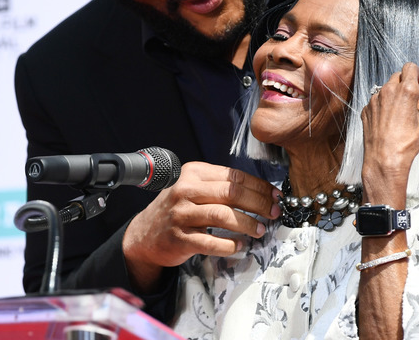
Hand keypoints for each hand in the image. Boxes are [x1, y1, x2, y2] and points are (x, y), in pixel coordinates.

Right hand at [122, 161, 279, 290]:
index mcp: (192, 173)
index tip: (274, 195)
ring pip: (223, 215)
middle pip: (231, 193)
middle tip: (274, 213)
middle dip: (259, 203)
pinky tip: (239, 245)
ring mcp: (181, 215)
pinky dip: (230, 245)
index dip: (258, 186)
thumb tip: (260, 193)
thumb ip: (219, 186)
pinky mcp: (180, 238)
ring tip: (260, 230)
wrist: (144, 235)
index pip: (233, 176)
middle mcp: (185, 191)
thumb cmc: (177, 210)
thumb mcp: (193, 189)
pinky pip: (211, 242)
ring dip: (247, 223)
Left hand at [359, 63, 418, 203]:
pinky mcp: (366, 109)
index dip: (417, 76)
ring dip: (393, 95)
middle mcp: (388, 91)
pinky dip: (382, 105)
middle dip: (405, 84)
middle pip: (397, 76)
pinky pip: (376, 100)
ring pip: (385, 88)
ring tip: (399, 114)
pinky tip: (388, 121)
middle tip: (411, 101)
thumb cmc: (406, 143)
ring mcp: (374, 99)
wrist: (384, 159)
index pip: (410, 67)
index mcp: (405, 90)